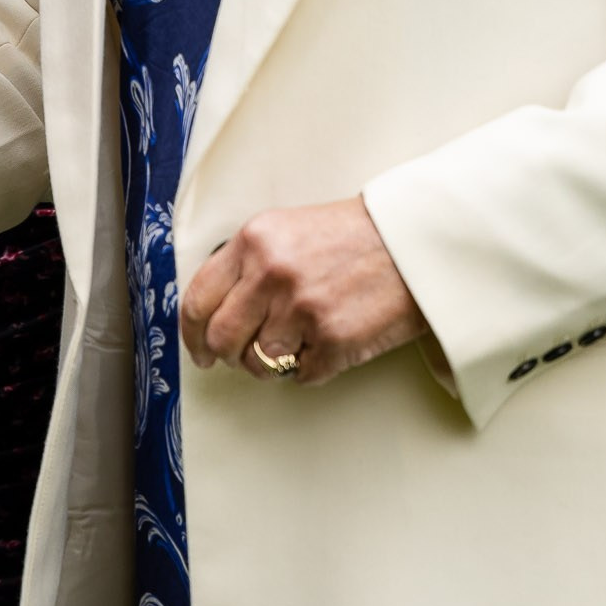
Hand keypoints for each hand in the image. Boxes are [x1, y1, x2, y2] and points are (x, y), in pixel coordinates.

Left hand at [179, 197, 429, 384]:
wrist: (412, 241)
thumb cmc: (351, 237)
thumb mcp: (286, 231)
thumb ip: (247, 265)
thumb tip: (213, 313)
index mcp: (254, 242)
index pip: (198, 300)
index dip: (193, 335)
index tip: (200, 351)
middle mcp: (272, 274)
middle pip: (222, 339)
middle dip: (228, 356)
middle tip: (243, 357)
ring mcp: (302, 309)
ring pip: (259, 363)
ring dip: (273, 364)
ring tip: (298, 342)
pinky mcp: (334, 340)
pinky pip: (303, 375)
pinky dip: (313, 367)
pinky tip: (330, 342)